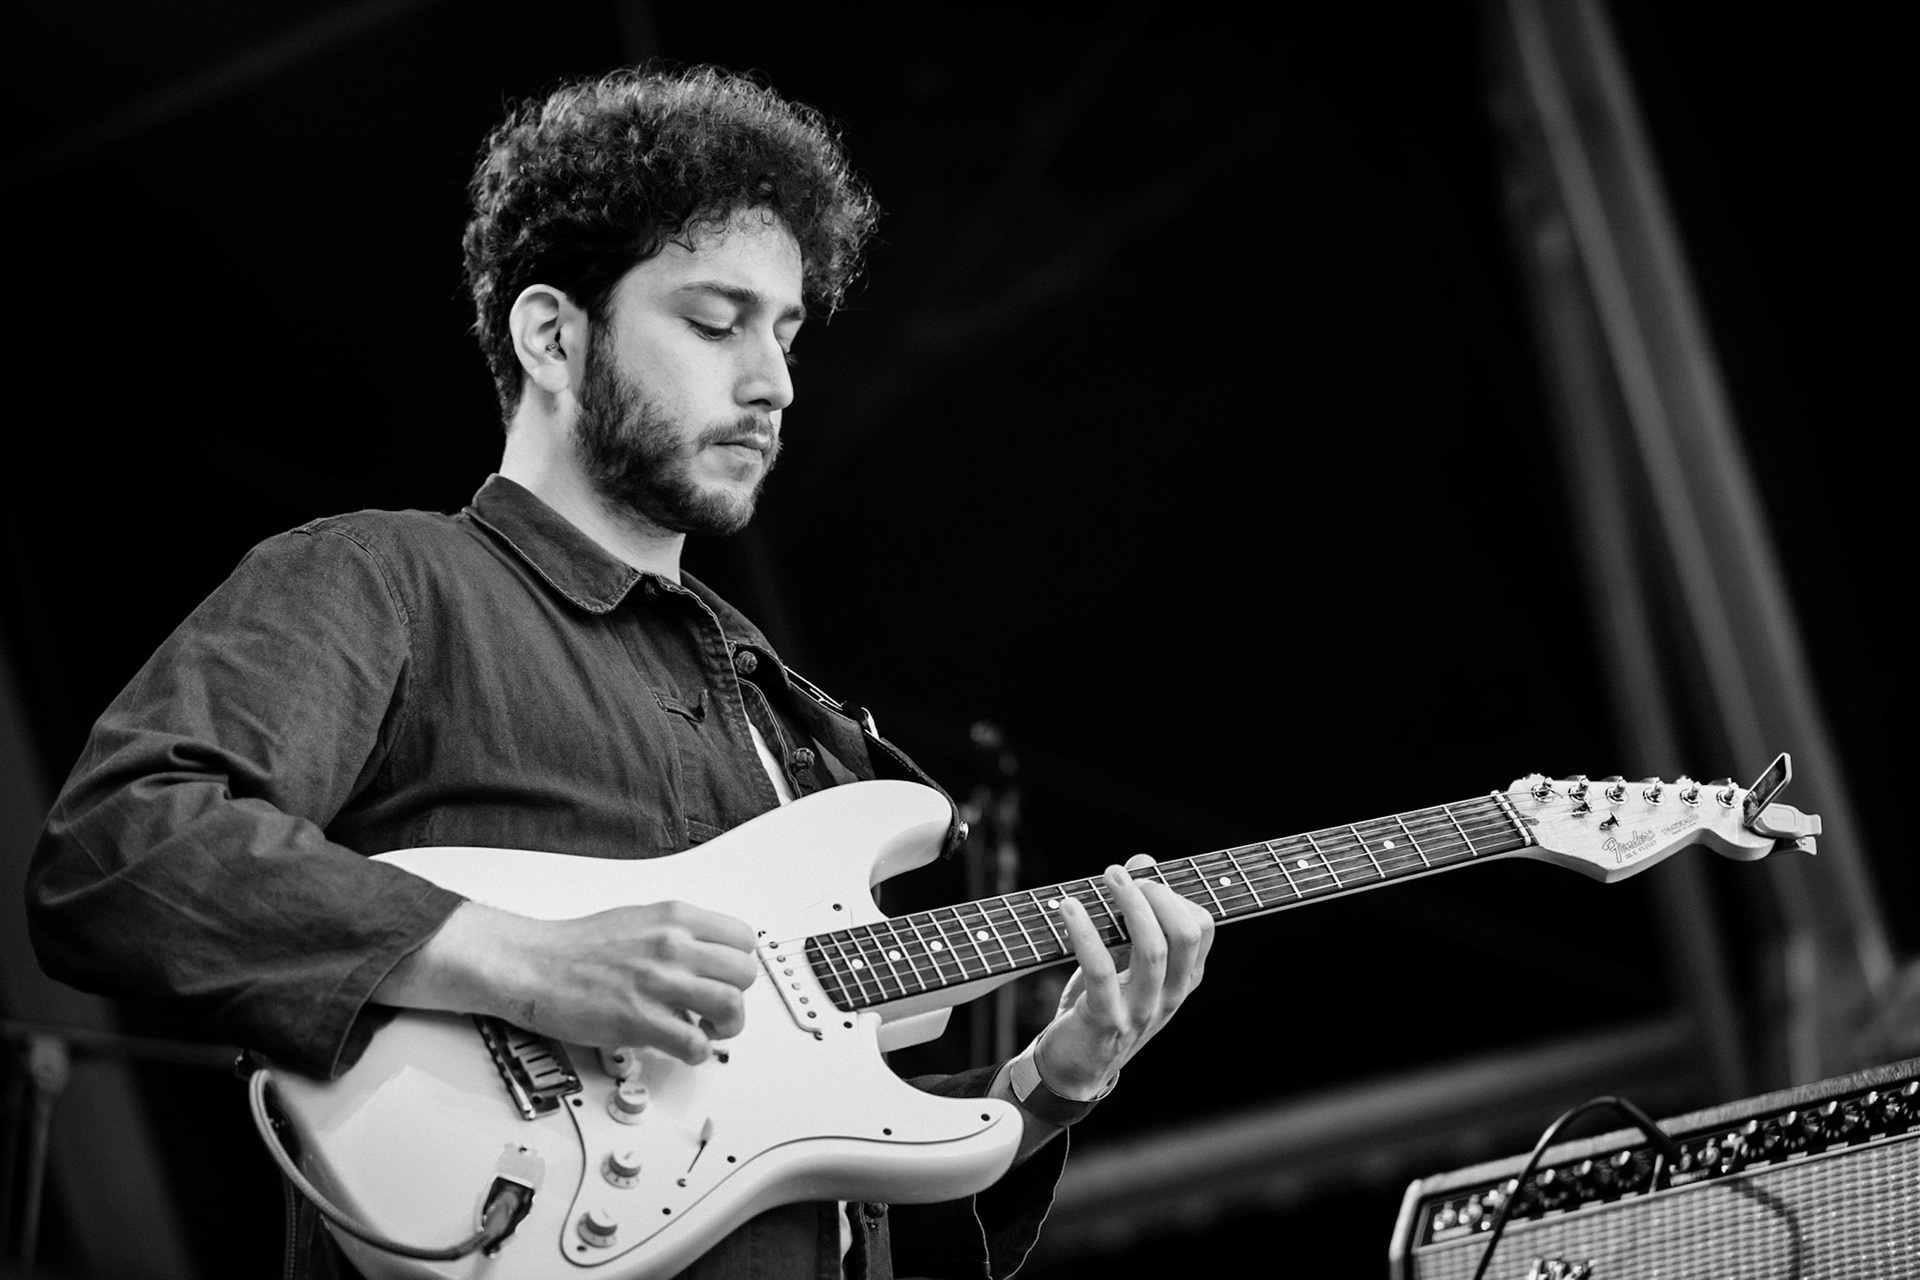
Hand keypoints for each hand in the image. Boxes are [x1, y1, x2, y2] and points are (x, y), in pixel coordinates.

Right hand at [375, 900, 758, 1064]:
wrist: (533, 965)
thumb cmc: (578, 947)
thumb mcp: (640, 920)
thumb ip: (679, 935)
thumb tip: (710, 958)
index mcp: (675, 918)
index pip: (743, 938)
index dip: (741, 963)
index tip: (729, 977)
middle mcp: (672, 946)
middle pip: (745, 973)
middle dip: (739, 996)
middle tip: (720, 1009)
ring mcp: (658, 983)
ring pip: (731, 1007)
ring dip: (726, 1027)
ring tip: (708, 1030)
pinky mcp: (640, 1020)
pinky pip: (695, 1044)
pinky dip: (697, 1052)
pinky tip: (683, 1048)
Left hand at [1037, 855, 1213, 1095]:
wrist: (1075, 1067)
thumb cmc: (1102, 1004)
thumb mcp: (1124, 958)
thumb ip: (1136, 913)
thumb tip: (1143, 862)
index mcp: (1183, 979)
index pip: (1203, 926)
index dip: (1176, 893)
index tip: (1143, 876)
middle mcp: (1170, 995)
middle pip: (1186, 934)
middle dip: (1157, 894)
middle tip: (1123, 877)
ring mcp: (1142, 1010)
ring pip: (1151, 949)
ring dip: (1128, 904)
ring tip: (1107, 876)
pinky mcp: (1106, 1020)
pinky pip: (1100, 970)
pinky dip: (1084, 933)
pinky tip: (1068, 908)